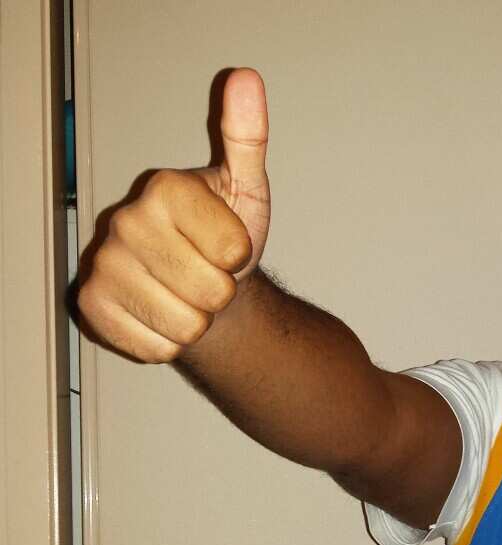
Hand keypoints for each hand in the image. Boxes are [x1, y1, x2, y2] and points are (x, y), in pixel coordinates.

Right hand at [77, 68, 270, 362]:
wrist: (197, 284)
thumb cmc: (224, 236)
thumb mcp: (247, 188)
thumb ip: (247, 138)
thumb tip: (246, 79)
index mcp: (165, 188)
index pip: (234, 251)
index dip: (241, 256)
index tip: (228, 243)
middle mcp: (126, 220)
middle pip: (211, 290)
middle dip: (222, 291)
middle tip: (208, 272)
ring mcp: (104, 263)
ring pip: (186, 324)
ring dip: (198, 319)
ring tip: (188, 293)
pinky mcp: (92, 305)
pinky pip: (156, 346)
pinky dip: (170, 340)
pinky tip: (164, 312)